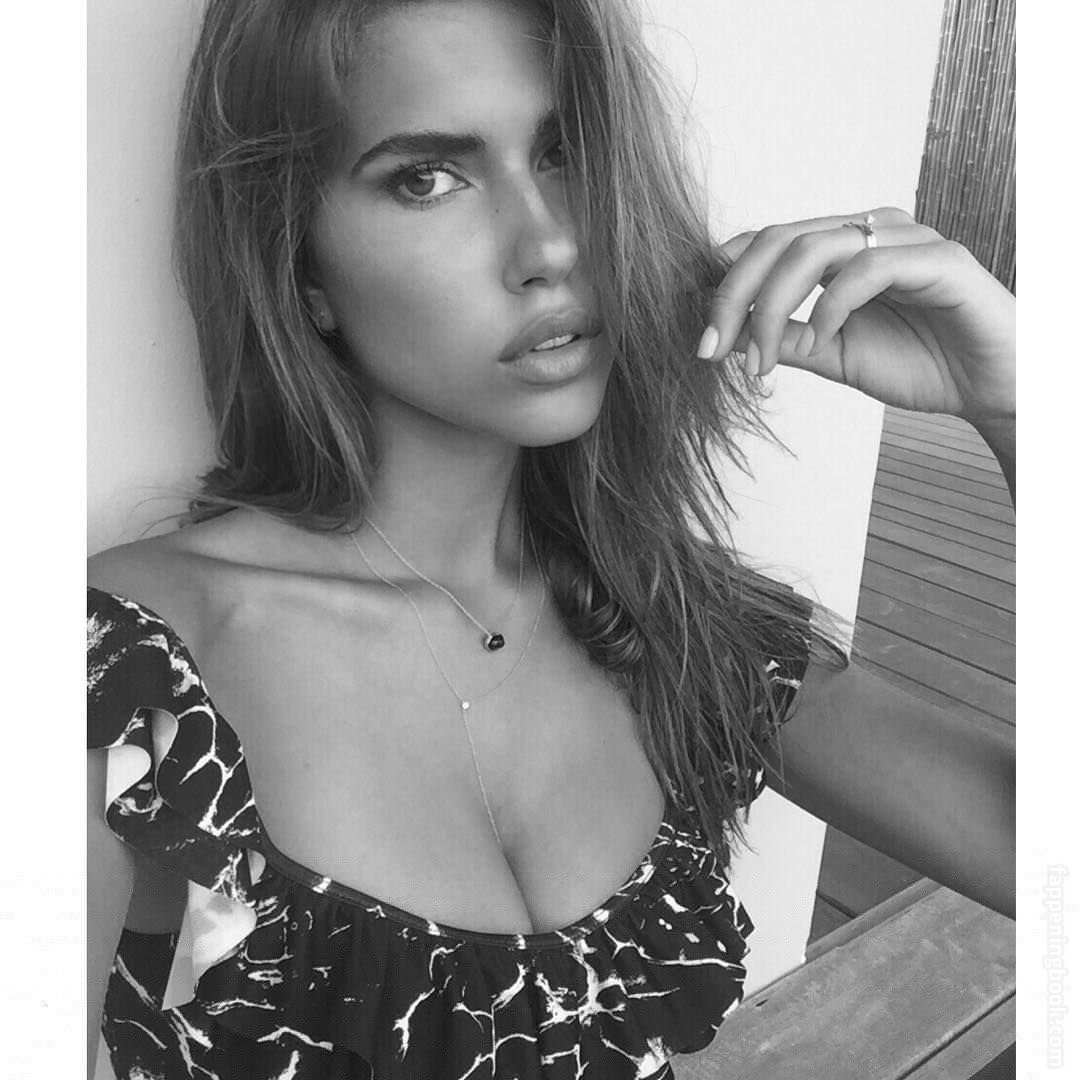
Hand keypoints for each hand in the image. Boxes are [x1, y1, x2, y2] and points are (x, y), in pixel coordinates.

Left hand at [698, 207, 1014, 422]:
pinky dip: (832, 306)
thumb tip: (725, 333)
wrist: (989, 387)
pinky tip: (820, 340)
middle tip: (712, 348)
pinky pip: (868, 267)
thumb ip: (783, 338)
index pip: (767, 244)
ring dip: (773, 306)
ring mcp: (903, 240)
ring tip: (762, 360)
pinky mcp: (938, 259)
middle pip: (777, 239)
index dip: (724, 282)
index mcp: (840, 249)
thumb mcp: (831, 355)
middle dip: (733, 296)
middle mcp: (867, 233)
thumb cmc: (919, 363)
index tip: (700, 334)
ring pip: (813, 248)